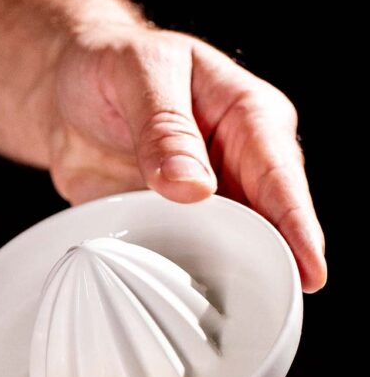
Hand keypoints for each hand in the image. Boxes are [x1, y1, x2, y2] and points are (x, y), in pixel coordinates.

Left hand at [49, 24, 325, 291]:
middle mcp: (237, 163)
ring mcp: (207, 201)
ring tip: (230, 312)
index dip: (297, 225)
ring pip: (231, 249)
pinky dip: (184, 281)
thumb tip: (193, 186)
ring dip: (226, 277)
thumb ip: (163, 128)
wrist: (66, 91)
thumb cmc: (111, 65)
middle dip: (272, 263)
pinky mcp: (174, 226)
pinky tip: (182, 304)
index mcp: (248, 116)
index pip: (280, 176)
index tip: (309, 269)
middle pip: (268, 224)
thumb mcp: (137, 76)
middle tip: (270, 304)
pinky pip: (186, 260)